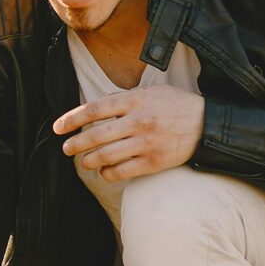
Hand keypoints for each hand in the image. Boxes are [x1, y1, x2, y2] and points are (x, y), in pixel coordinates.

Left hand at [54, 84, 204, 182]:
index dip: (72, 119)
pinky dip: (108, 173)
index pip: (94, 109)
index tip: (58, 128)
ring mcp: (146, 143)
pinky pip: (122, 171)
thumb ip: (124, 99)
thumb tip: (95, 110)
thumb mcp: (150, 92)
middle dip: (76, 144)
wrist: (206, 124)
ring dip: (89, 160)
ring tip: (84, 161)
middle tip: (66, 148)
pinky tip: (104, 171)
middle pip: (96, 135)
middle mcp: (138, 121)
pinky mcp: (153, 162)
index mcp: (134, 100)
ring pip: (106, 156)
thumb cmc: (175, 105)